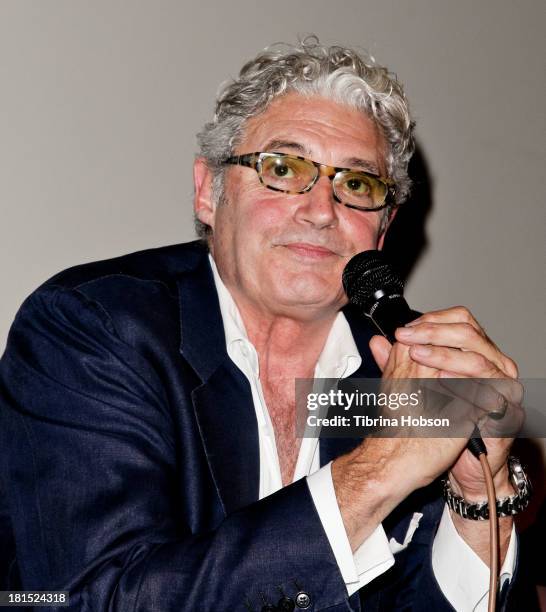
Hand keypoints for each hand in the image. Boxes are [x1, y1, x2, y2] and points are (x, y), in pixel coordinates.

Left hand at [386, 306, 523, 498]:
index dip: (431, 321)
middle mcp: (490, 365)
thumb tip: (376, 341)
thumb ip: (397, 363)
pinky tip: (440, 380)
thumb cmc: (426, 424)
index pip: (459, 321)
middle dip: (434, 332)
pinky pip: (490, 389)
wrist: (443, 461)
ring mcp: (502, 386)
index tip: (402, 330)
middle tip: (407, 337)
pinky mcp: (507, 410)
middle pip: (470, 331)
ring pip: (479, 357)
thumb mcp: (409, 388)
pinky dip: (463, 381)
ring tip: (417, 355)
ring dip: (444, 353)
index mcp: (469, 354)